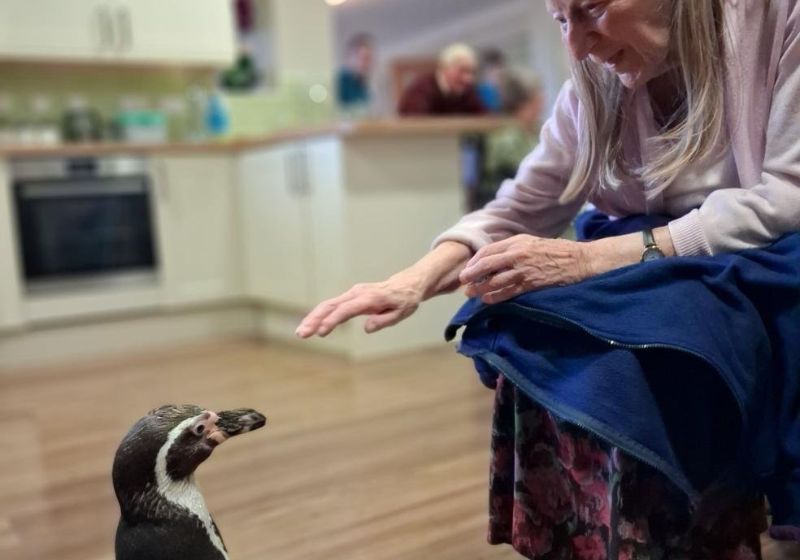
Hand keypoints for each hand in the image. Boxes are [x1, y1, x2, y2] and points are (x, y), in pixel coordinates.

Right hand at [295, 272, 424, 337]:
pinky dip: (320, 315)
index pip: (346, 310)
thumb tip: (366, 328)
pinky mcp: (351, 297)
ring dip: (313, 318)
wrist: (406, 284)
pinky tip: (311, 326)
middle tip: (302, 334)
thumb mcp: (401, 312)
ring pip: (328, 304)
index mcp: (370, 298)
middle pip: (331, 305)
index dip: (332, 321)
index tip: (321, 332)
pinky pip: (333, 305)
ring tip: (301, 333)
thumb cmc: (405, 300)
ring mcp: (353, 293)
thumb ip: (384, 321)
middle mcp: (358, 293)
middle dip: (315, 319)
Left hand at [459, 235, 589, 303]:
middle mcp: (517, 254)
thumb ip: (512, 248)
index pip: (487, 251)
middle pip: (486, 265)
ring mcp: (524, 270)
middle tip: (463, 282)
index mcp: (516, 242)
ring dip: (480, 288)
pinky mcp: (531, 284)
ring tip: (471, 293)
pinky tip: (487, 300)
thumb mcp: (531, 242)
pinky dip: (495, 297)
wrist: (578, 260)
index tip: (467, 270)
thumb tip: (492, 258)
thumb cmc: (554, 250)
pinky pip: (508, 292)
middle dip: (471, 275)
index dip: (474, 262)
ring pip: (495, 281)